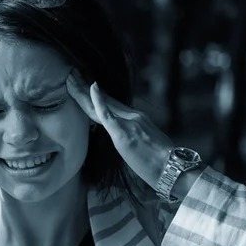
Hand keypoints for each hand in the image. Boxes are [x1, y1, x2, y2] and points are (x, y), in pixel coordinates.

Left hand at [66, 70, 173, 190]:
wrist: (174, 169)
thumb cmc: (164, 164)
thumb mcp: (149, 146)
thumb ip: (136, 138)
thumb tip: (128, 140)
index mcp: (137, 120)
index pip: (112, 105)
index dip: (97, 96)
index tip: (84, 85)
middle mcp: (133, 117)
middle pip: (104, 100)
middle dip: (85, 89)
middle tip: (71, 76)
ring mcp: (129, 123)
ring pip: (101, 104)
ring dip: (84, 91)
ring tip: (71, 78)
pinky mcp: (124, 133)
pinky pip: (107, 114)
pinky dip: (98, 100)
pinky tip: (91, 88)